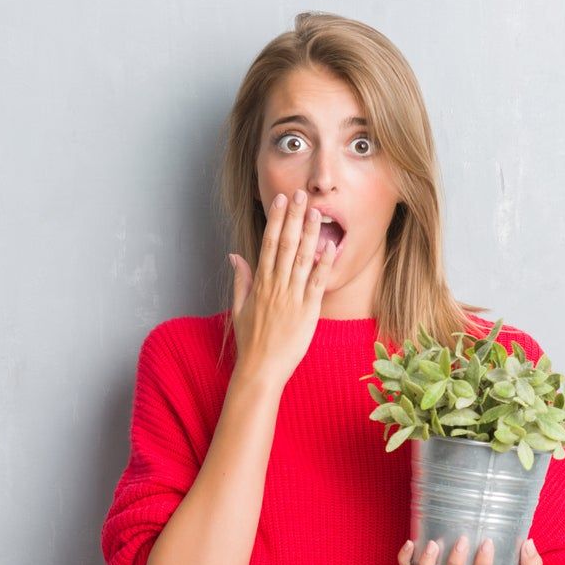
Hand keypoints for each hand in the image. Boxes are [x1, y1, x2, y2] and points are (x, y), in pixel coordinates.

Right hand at [228, 189, 338, 386]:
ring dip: (310, 233)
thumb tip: (235, 255)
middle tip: (301, 195)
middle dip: (294, 218)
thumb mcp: (238, 308)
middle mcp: (275, 285)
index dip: (276, 220)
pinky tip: (330, 246)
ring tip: (317, 212)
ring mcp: (292, 297)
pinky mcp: (307, 310)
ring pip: (302, 258)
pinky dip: (323, 264)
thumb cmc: (251, 342)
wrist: (261, 369)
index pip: (268, 244)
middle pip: (286, 244)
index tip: (281, 201)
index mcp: (260, 283)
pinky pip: (317, 282)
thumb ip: (241, 279)